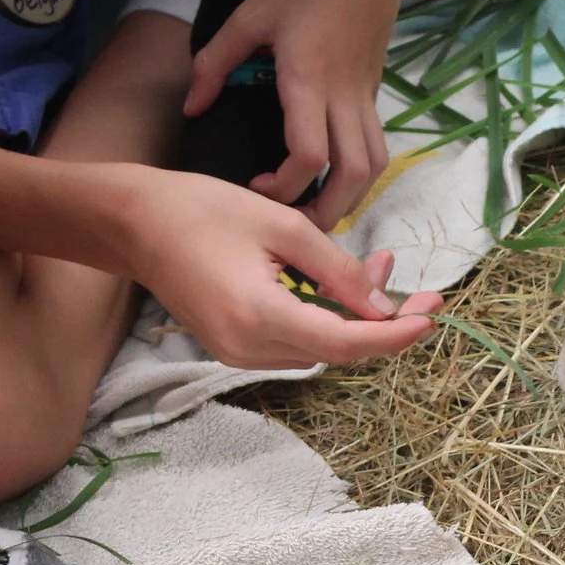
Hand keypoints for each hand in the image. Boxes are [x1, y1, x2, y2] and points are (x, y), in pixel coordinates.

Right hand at [90, 164, 440, 368]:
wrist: (133, 223)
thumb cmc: (202, 210)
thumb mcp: (282, 225)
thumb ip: (337, 269)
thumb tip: (383, 305)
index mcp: (261, 316)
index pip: (347, 344)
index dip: (395, 336)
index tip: (431, 317)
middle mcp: (248, 348)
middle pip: (337, 349)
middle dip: (379, 317)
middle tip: (408, 278)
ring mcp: (236, 354)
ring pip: (318, 346)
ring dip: (352, 314)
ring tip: (376, 266)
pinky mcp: (232, 347)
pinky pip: (293, 340)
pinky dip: (322, 316)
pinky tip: (336, 281)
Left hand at [185, 0, 410, 229]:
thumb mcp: (248, 14)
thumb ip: (215, 63)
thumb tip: (193, 107)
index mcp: (310, 79)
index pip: (309, 156)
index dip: (286, 187)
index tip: (257, 188)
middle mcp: (346, 94)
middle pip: (354, 176)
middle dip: (328, 212)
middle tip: (295, 226)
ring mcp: (367, 92)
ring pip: (375, 165)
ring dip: (351, 197)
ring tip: (317, 209)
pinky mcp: (375, 87)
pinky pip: (375, 144)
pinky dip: (359, 171)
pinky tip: (333, 174)